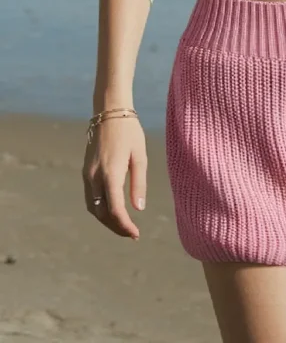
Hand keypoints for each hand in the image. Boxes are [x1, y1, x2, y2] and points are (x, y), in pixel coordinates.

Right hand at [82, 116, 146, 238]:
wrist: (109, 111)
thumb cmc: (129, 131)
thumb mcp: (139, 155)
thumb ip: (138, 183)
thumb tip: (138, 209)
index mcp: (111, 173)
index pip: (115, 209)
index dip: (124, 226)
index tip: (136, 234)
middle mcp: (95, 176)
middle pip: (101, 213)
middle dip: (115, 226)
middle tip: (131, 234)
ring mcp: (87, 174)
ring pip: (93, 207)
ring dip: (106, 220)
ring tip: (123, 225)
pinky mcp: (85, 170)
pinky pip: (90, 197)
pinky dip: (100, 208)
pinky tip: (112, 210)